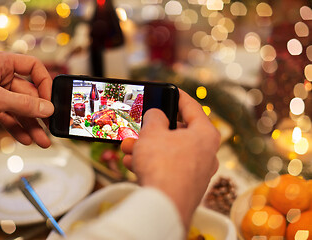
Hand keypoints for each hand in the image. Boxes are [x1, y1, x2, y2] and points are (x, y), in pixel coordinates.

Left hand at [0, 51, 53, 147]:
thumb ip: (24, 104)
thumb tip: (47, 109)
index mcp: (1, 63)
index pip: (33, 67)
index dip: (44, 83)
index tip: (49, 101)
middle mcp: (1, 76)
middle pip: (29, 94)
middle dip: (38, 114)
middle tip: (48, 129)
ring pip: (20, 109)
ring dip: (30, 125)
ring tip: (41, 140)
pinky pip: (9, 117)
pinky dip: (17, 128)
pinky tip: (25, 139)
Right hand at [121, 89, 219, 228]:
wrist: (164, 207)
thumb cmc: (163, 166)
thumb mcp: (152, 132)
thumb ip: (154, 118)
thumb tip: (155, 116)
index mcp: (205, 134)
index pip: (192, 107)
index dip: (177, 96)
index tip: (169, 90)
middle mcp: (206, 153)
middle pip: (177, 132)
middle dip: (152, 130)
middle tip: (139, 127)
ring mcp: (197, 171)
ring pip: (169, 152)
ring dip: (147, 148)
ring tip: (128, 147)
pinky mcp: (186, 186)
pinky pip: (167, 168)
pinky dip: (151, 164)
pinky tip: (133, 164)